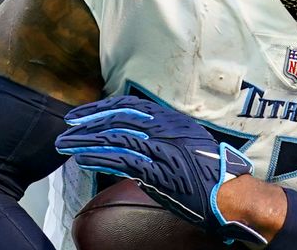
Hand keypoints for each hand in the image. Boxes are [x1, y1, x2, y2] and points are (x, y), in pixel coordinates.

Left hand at [55, 96, 265, 244]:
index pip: (130, 105)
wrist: (230, 192)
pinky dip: (100, 158)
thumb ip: (163, 140)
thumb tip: (136, 147)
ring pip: (116, 137)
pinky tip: (84, 158)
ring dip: (87, 140)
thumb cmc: (212, 173)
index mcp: (172, 119)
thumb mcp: (188, 144)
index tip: (84, 112)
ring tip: (66, 143)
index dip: (103, 107)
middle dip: (89, 120)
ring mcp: (162, 148)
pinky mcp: (158, 169)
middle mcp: (166, 128)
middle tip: (67, 125)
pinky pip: (122, 160)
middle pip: (118, 117)